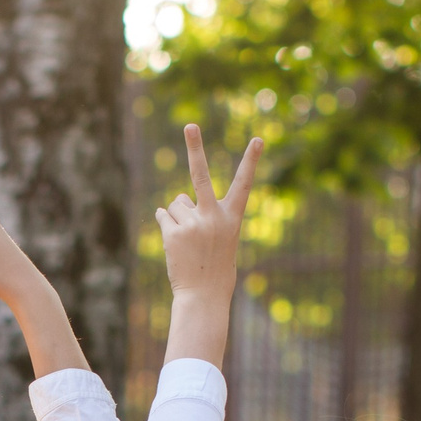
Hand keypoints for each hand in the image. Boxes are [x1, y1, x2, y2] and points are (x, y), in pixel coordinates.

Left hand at [158, 124, 262, 301]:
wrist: (204, 296)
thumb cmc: (215, 266)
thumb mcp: (219, 238)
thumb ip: (203, 214)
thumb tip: (175, 199)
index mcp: (232, 218)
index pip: (244, 184)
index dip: (251, 161)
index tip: (258, 140)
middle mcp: (213, 216)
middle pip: (201, 175)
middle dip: (195, 147)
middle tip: (190, 125)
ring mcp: (192, 224)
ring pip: (175, 204)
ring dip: (177, 217)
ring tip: (187, 242)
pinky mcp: (173, 233)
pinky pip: (162, 216)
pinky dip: (165, 226)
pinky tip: (176, 246)